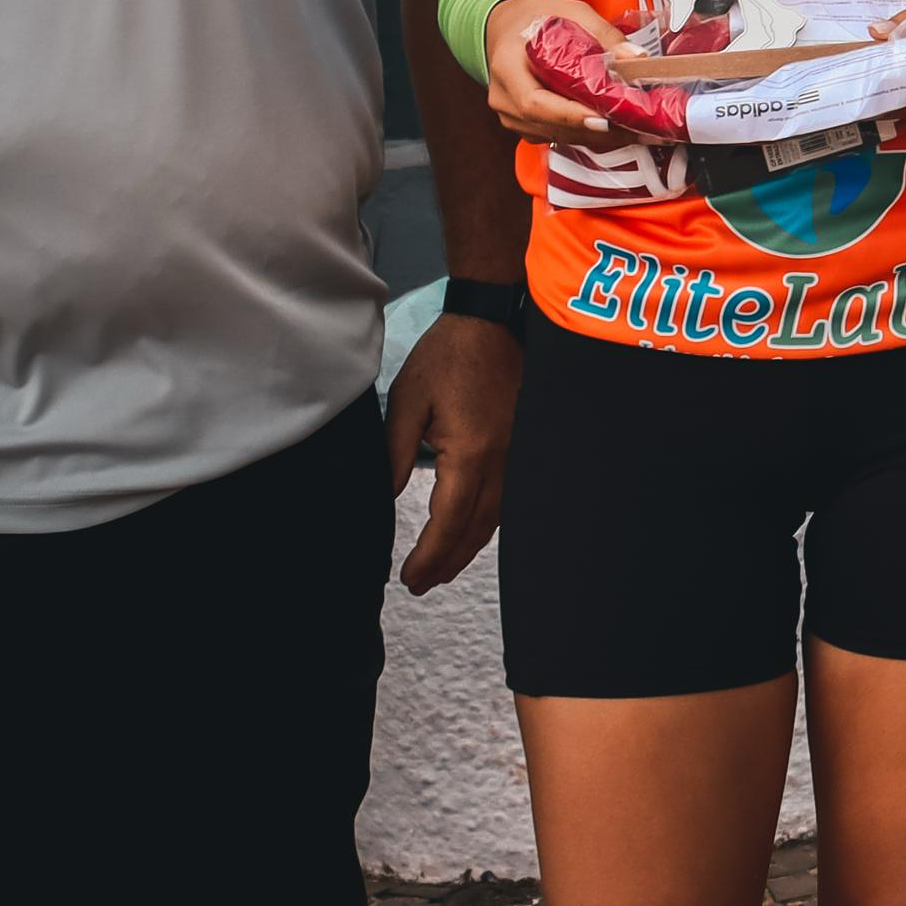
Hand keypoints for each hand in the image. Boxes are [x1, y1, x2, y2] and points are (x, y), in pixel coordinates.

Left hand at [385, 310, 518, 593]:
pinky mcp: (522, 445)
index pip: (449, 522)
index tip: (408, 578)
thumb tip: (383, 500)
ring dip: (468, 548)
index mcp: (472, 454)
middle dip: (448, 563)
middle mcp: (502, 461)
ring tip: (441, 568)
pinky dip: (486, 525)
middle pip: (477, 530)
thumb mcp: (407, 402)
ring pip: (497, 519)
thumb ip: (394, 454)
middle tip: (420, 585)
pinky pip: (507, 499)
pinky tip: (471, 531)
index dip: (429, 556)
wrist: (491, 321)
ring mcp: (518, 455)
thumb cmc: (446, 357)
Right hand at [484, 0, 630, 147]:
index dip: (570, 115)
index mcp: (507, 65)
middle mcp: (503, 97)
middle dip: (595, 129)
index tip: (604, 119)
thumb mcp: (569, 11)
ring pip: (555, 135)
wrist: (505, 26)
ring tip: (633, 130)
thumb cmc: (532, 17)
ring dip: (594, 136)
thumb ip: (603, 33)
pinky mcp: (523, 123)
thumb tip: (634, 56)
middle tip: (635, 127)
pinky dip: (584, 133)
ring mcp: (510, 114)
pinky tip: (613, 127)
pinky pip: (555, 135)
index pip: (534, 102)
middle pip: (549, 124)